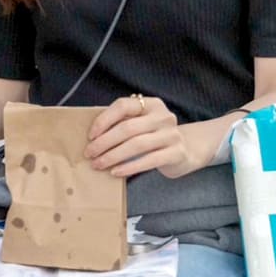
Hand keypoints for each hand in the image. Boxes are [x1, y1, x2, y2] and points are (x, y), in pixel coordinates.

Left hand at [84, 94, 208, 178]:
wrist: (186, 151)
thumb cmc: (154, 136)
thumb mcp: (141, 124)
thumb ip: (122, 123)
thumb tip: (92, 137)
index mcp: (151, 104)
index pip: (123, 106)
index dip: (104, 120)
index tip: (90, 135)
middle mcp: (163, 116)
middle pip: (128, 128)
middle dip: (104, 142)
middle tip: (89, 154)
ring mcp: (172, 134)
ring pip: (136, 145)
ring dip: (113, 156)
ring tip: (98, 164)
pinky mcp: (177, 153)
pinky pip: (149, 160)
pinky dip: (129, 167)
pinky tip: (116, 172)